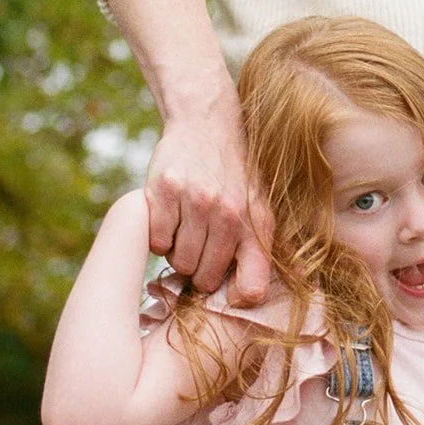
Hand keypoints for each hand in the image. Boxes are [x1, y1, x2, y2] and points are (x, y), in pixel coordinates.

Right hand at [144, 99, 273, 304]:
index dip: (238, 298)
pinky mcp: (163, 191)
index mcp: (256, 223)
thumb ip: (260, 251)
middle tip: (201, 248)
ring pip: (177, 261)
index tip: (229, 293)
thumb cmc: (235, 176)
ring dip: (178, 253)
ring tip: (186, 230)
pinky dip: (158, 237)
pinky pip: (155, 241)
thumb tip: (269, 292)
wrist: (208, 125)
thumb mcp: (260, 208)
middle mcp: (228, 214)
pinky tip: (170, 219)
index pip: (252, 287)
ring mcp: (195, 202)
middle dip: (199, 270)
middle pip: (203, 278)